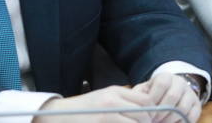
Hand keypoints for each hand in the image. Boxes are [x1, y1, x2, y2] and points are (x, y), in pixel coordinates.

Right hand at [34, 85, 154, 122]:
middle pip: (144, 115)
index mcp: (115, 92)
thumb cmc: (85, 108)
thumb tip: (149, 110)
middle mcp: (112, 102)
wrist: (59, 115)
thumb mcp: (106, 97)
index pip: (146, 101)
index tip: (150, 120)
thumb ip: (126, 100)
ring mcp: (106, 116)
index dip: (152, 113)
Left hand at [133, 72, 200, 122]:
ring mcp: (190, 93)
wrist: (171, 92)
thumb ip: (138, 96)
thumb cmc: (153, 94)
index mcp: (166, 77)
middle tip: (153, 120)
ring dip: (169, 119)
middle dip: (161, 112)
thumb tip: (134, 107)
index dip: (153, 100)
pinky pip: (191, 116)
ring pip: (182, 108)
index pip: (161, 85)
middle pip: (172, 97)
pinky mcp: (197, 105)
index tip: (147, 111)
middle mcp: (180, 83)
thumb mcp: (145, 91)